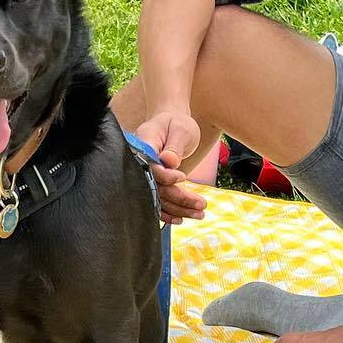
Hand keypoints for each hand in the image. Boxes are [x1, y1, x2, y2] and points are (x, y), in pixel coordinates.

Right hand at [137, 109, 206, 223]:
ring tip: (200, 214)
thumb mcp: (180, 129)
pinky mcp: (152, 182)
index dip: (165, 177)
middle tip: (201, 206)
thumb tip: (169, 163)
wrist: (171, 122)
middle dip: (179, 198)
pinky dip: (168, 212)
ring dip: (179, 209)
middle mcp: (140, 162)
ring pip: (158, 197)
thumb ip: (174, 147)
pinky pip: (157, 200)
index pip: (150, 167)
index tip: (183, 178)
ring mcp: (145, 173)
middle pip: (155, 186)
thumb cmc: (177, 122)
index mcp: (143, 144)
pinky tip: (182, 219)